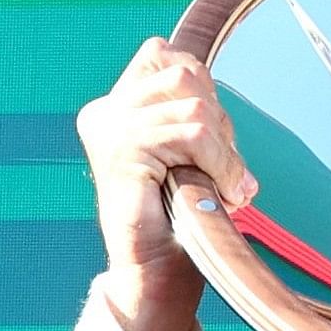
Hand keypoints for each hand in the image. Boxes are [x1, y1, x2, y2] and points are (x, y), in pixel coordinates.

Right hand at [74, 37, 258, 330]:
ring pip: (195, 105)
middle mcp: (105, 114)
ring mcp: (110, 130)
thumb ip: (190, 113)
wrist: (156, 275)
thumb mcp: (187, 153)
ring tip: (225, 187)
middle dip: (219, 120)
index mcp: (113, 108)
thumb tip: (206, 82)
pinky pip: (194, 135)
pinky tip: (226, 193)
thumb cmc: (176, 220)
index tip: (215, 141)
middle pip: (184, 73)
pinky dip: (222, 163)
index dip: (203, 89)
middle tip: (225, 170)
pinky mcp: (124, 150)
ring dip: (224, 150)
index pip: (163, 55)